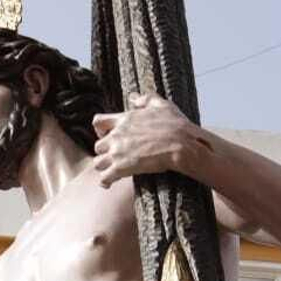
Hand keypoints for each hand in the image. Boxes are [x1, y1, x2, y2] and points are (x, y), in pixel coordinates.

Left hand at [91, 92, 214, 186]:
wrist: (182, 144)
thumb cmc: (175, 125)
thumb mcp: (162, 105)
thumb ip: (146, 99)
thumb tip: (133, 97)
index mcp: (124, 119)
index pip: (98, 122)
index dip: (99, 130)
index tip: (105, 135)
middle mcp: (117, 135)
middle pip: (97, 146)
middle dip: (104, 152)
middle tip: (113, 156)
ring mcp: (117, 152)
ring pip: (97, 163)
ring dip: (103, 167)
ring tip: (111, 171)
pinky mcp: (121, 168)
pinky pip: (104, 178)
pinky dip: (105, 181)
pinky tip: (108, 184)